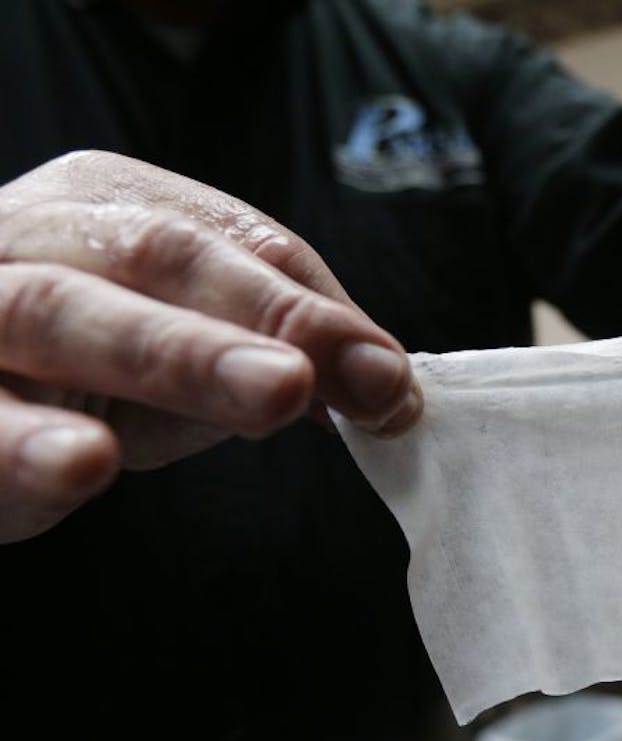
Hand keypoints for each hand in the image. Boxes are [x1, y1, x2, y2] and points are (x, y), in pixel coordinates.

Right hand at [0, 150, 421, 541]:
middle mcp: (31, 235)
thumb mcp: (181, 350)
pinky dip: (28, 446)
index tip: (392, 380)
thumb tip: (387, 390)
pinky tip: (84, 463)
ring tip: (274, 391)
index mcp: (107, 203)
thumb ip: (273, 355)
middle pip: (156, 255)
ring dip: (175, 353)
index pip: (234, 241)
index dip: (320, 310)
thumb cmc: (74, 367)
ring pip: (59, 313)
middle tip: (342, 373)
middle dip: (265, 314)